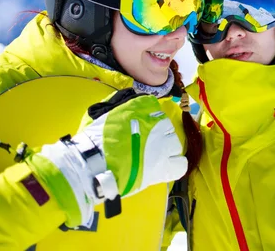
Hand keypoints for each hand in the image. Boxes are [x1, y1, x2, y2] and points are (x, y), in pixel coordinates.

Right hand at [26, 89, 186, 227]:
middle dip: (158, 133)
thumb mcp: (108, 114)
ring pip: (175, 143)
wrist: (94, 164)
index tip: (141, 126)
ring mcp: (162, 145)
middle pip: (167, 125)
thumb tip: (133, 106)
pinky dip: (175, 165)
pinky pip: (180, 164)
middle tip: (146, 143)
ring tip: (154, 156)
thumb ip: (123, 108)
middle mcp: (156, 124)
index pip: (153, 106)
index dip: (148, 117)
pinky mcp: (164, 166)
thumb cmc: (95, 140)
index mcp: (140, 109)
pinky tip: (165, 167)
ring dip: (167, 148)